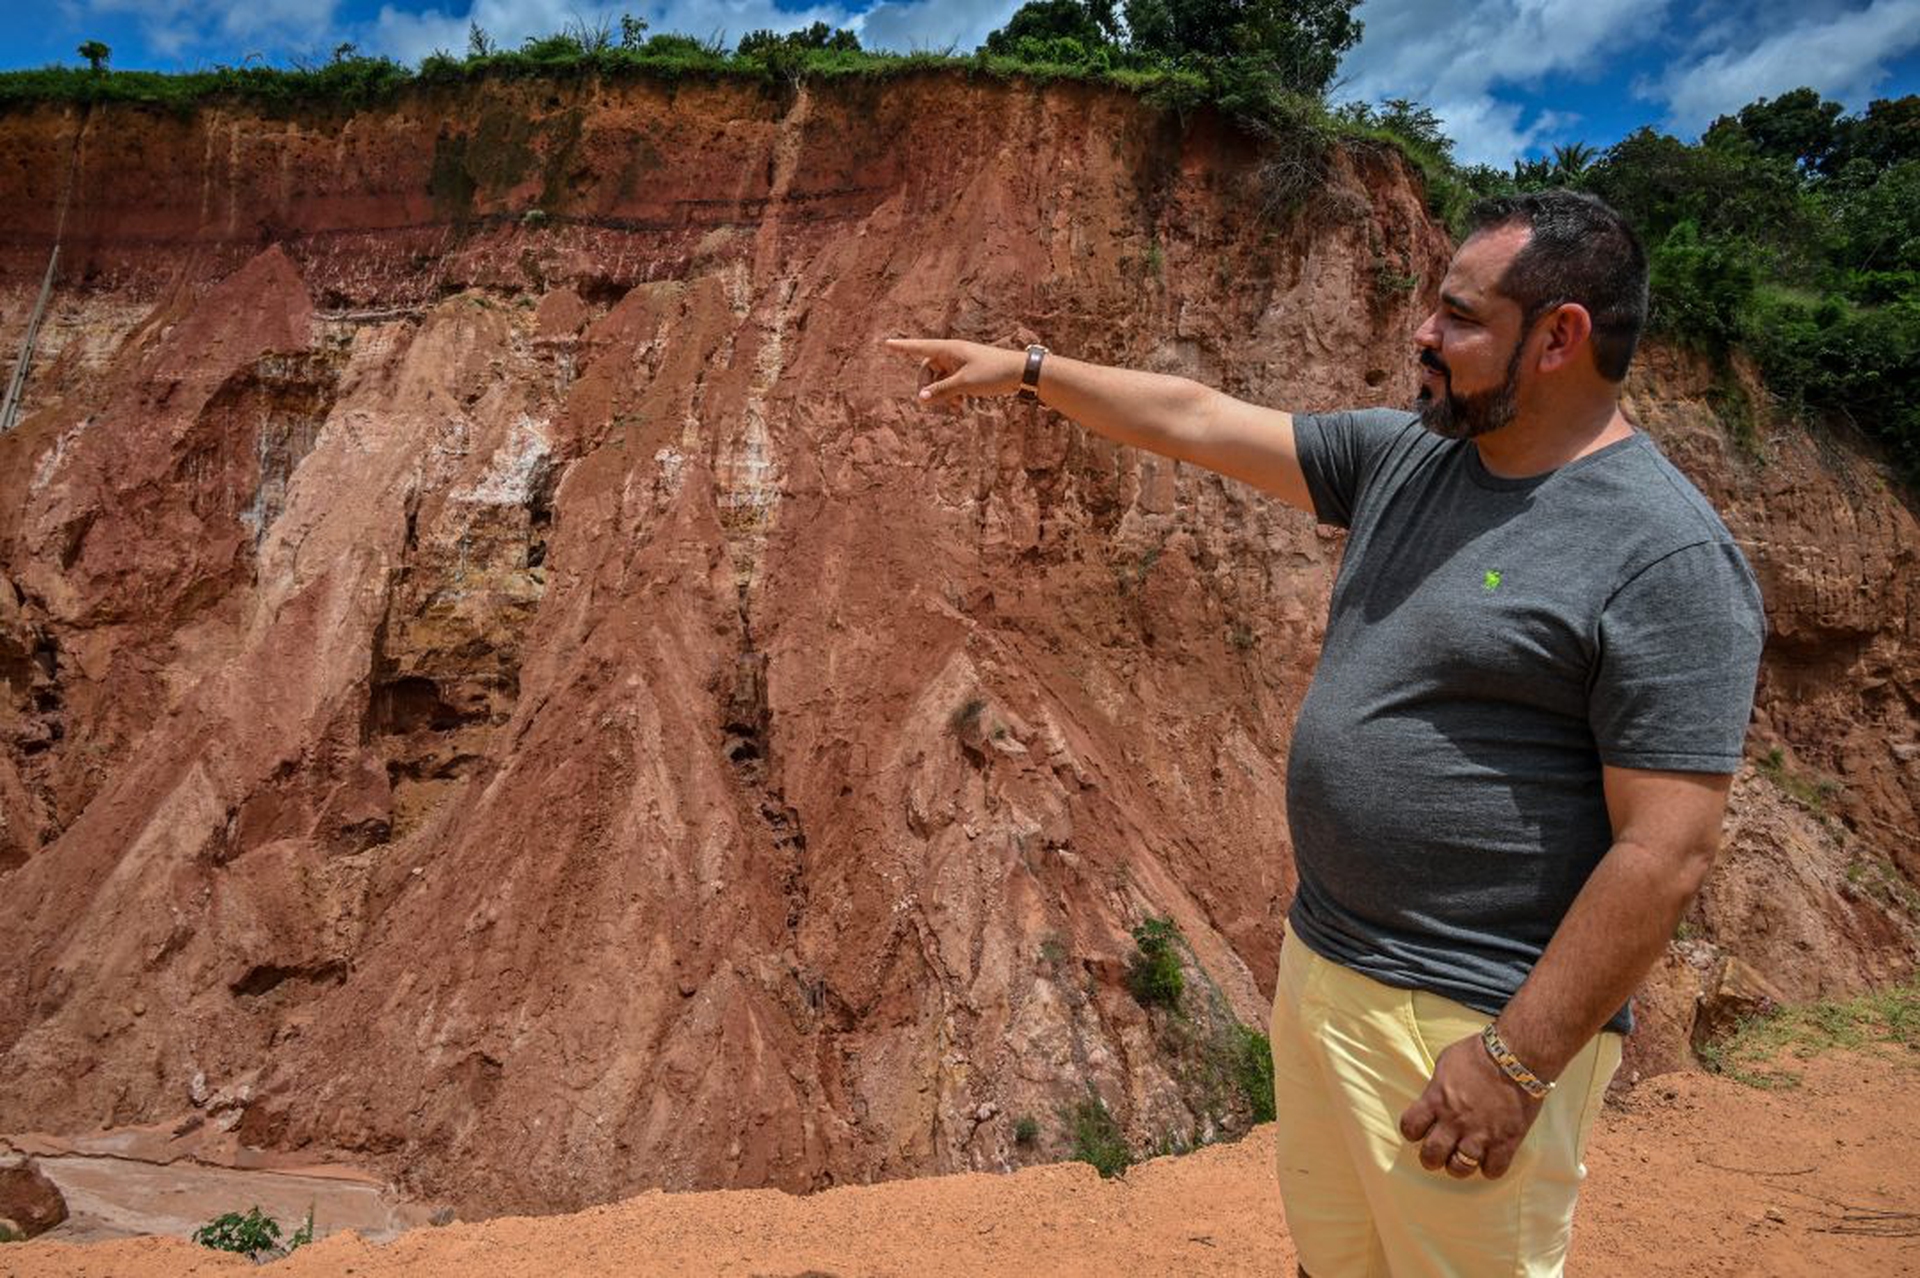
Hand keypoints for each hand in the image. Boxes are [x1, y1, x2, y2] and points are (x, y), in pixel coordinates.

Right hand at [882, 338, 1023, 407]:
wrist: (1020, 372)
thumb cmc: (993, 373)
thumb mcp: (964, 384)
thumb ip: (940, 391)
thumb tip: (920, 399)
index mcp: (948, 349)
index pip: (919, 347)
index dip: (902, 347)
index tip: (886, 343)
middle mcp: (952, 353)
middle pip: (927, 369)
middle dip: (928, 387)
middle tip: (932, 404)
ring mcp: (960, 363)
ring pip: (939, 379)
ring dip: (941, 394)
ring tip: (954, 407)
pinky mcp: (968, 372)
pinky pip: (950, 383)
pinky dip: (951, 394)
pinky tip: (959, 406)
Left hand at [1397, 1031, 1543, 1179]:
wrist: (1517, 1056)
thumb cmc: (1479, 1053)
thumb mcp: (1445, 1063)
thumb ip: (1437, 1086)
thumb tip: (1434, 1097)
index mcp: (1436, 1100)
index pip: (1410, 1128)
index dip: (1412, 1132)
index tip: (1420, 1131)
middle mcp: (1454, 1121)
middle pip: (1431, 1155)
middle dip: (1431, 1158)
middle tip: (1438, 1154)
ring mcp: (1480, 1134)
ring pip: (1460, 1168)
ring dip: (1458, 1166)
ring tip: (1462, 1159)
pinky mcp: (1506, 1141)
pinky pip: (1493, 1170)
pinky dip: (1490, 1168)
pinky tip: (1490, 1158)